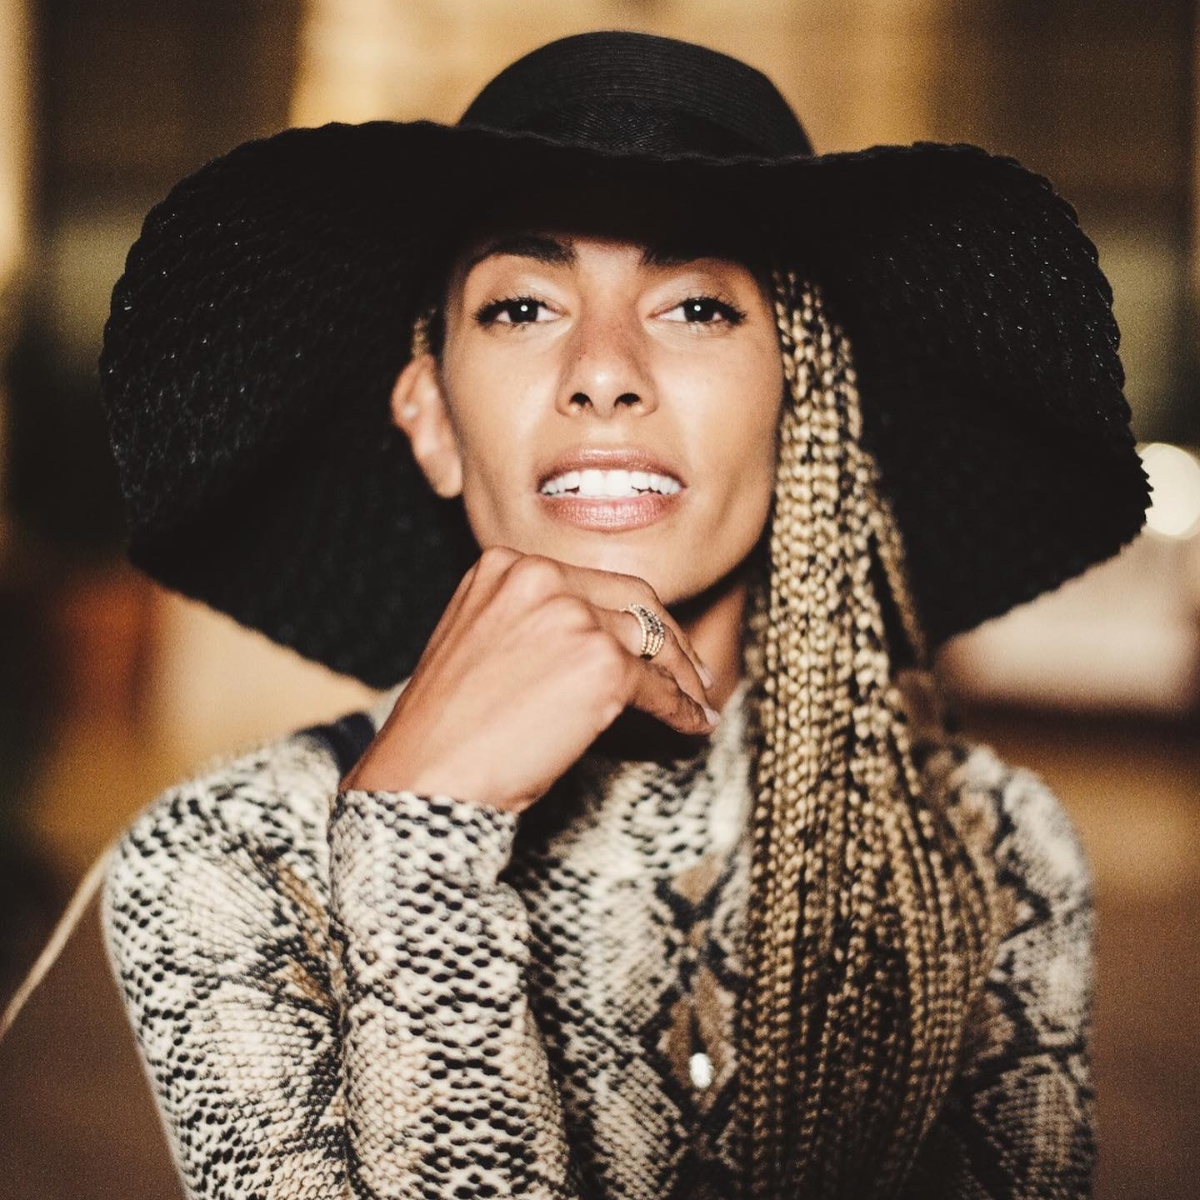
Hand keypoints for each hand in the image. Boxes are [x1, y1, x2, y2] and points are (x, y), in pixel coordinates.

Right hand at [339, 546, 716, 813]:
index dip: (628, 613)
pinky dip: (680, 710)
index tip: (648, 639)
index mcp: (505, 564)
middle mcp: (542, 577)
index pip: (590, 580)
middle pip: (632, 598)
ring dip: (681, 677)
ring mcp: (576, 619)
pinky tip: (691, 724)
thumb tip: (599, 636)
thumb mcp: (477, 640)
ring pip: (652, 641)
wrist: (425, 777)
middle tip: (691, 670)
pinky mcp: (604, 667)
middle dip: (668, 636)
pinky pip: (659, 688)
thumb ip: (532, 620)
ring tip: (696, 701)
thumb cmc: (445, 728)